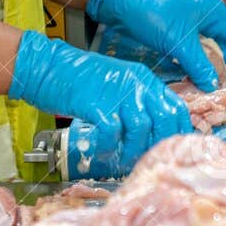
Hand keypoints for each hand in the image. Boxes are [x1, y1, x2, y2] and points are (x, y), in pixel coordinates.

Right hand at [8, 31, 190, 172]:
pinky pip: (112, 132)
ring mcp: (117, 92)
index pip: (176, 107)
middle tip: (146, 158)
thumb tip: (150, 130)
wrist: (45, 66)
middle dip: (158, 143)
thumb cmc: (77, 78)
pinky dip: (109, 147)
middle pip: (165, 118)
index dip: (179, 131)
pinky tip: (102, 152)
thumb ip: (135, 101)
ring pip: (142, 128)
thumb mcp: (116, 84)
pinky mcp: (96, 103)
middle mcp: (136, 83)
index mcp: (143, 79)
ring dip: (133, 150)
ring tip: (122, 159)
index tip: (173, 149)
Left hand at [87, 0, 225, 89]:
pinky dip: (197, 64)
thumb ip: (199, 65)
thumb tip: (213, 86)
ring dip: (211, 67)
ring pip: (212, 49)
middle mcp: (209, 16)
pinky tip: (192, 77)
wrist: (121, 4)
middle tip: (221, 87)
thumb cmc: (152, 15)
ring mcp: (195, 24)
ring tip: (207, 85)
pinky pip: (197, 51)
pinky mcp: (181, 32)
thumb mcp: (179, 43)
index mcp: (214, 12)